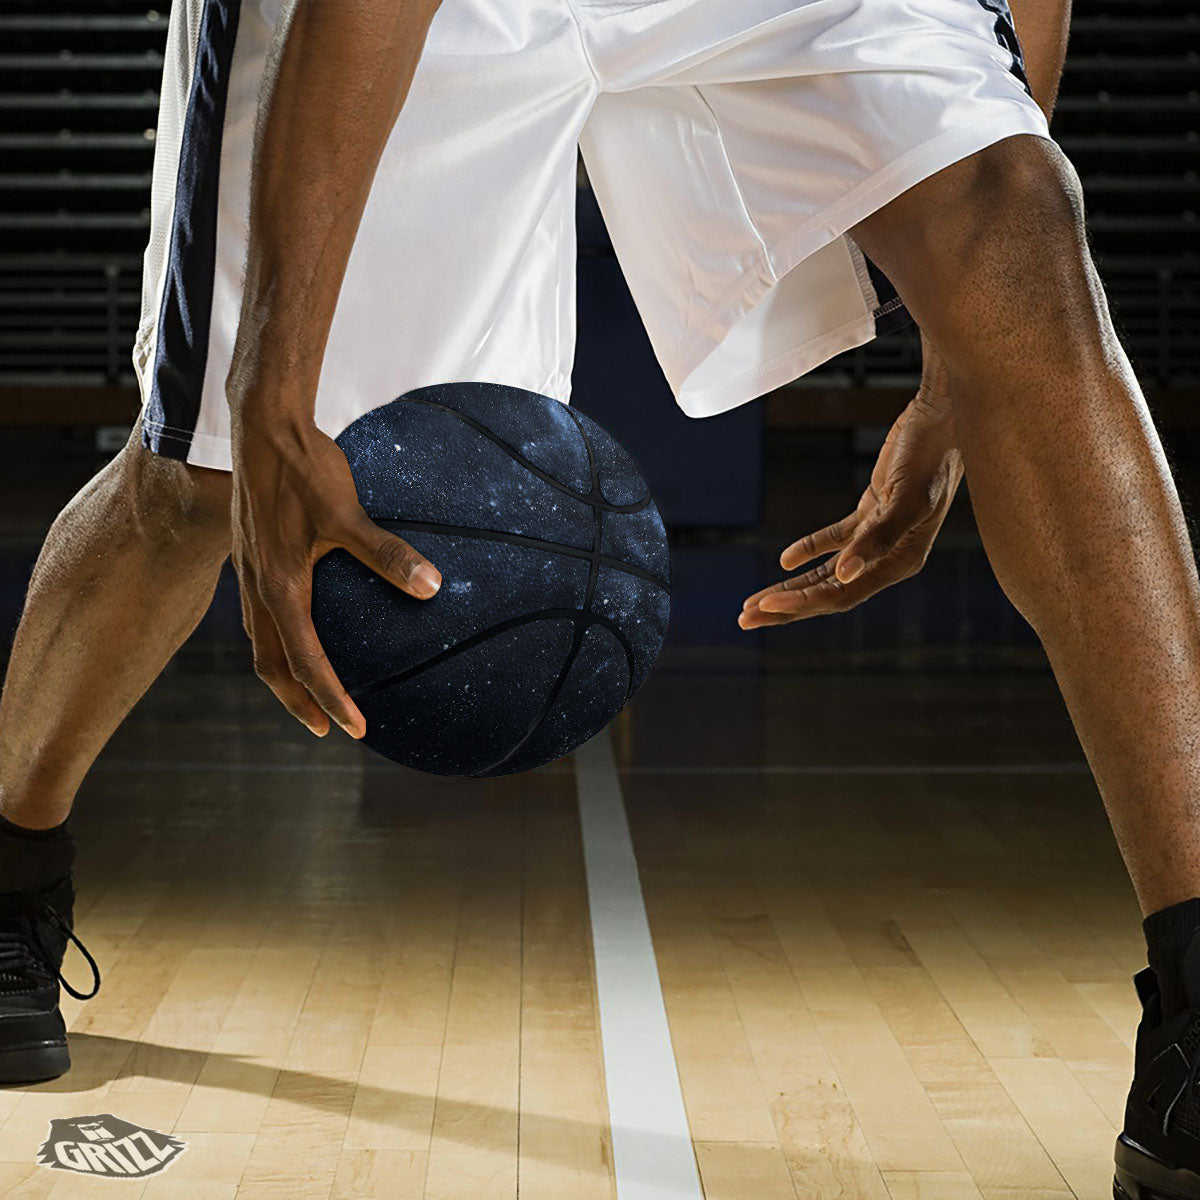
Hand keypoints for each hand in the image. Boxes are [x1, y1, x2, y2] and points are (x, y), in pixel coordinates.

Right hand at [230, 415, 440, 736]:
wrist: (261, 424)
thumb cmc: (304, 468)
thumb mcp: (346, 512)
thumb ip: (386, 552)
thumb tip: (433, 587)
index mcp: (279, 585)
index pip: (305, 661)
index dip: (330, 698)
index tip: (356, 729)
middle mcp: (257, 587)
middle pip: (272, 666)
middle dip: (299, 702)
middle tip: (330, 728)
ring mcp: (250, 572)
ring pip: (262, 642)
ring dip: (286, 675)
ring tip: (313, 694)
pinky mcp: (253, 556)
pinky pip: (261, 615)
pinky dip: (280, 640)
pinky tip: (303, 630)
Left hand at [739, 373, 961, 628]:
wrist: (945, 417)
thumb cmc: (932, 455)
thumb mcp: (907, 497)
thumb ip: (877, 539)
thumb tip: (843, 574)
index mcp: (901, 561)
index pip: (841, 594)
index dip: (802, 603)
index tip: (765, 607)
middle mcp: (890, 556)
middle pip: (829, 592)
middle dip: (787, 606)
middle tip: (745, 618)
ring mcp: (879, 535)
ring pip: (827, 572)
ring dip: (792, 586)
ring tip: (754, 602)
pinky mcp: (872, 512)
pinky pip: (835, 540)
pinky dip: (810, 550)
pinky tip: (785, 560)